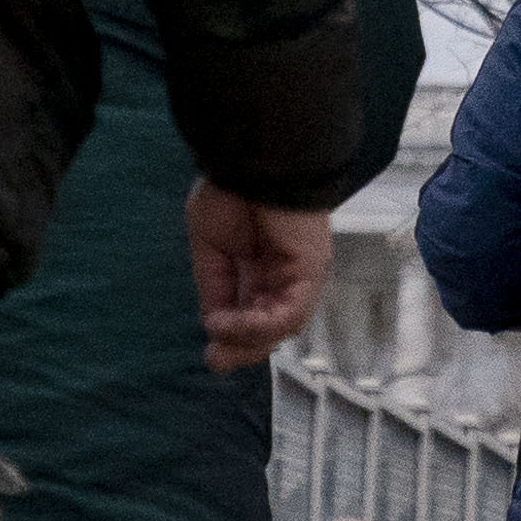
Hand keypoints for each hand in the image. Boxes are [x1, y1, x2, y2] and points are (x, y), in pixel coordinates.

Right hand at [186, 184, 330, 369]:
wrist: (251, 159)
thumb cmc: (230, 191)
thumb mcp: (210, 247)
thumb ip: (215, 286)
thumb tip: (213, 324)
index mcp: (262, 267)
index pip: (254, 314)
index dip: (233, 336)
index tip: (210, 353)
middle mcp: (286, 275)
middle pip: (271, 328)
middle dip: (242, 349)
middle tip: (215, 361)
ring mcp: (301, 275)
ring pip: (280, 326)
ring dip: (247, 339)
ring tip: (219, 335)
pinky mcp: (310, 271)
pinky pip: (288, 313)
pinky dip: (258, 325)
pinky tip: (229, 322)